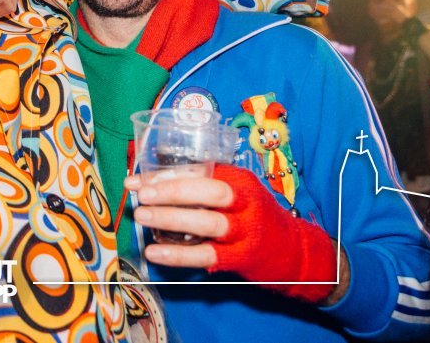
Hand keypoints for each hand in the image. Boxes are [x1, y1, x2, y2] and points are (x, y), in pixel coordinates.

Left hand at [127, 167, 339, 302]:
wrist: (293, 252)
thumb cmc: (254, 216)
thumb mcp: (238, 193)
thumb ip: (205, 187)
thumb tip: (154, 183)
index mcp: (240, 180)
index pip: (201, 171)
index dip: (167, 174)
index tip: (136, 179)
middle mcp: (245, 202)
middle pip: (209, 191)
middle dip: (173, 190)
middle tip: (142, 194)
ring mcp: (244, 231)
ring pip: (207, 222)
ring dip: (172, 218)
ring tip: (142, 216)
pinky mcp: (241, 258)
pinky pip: (206, 255)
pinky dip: (178, 254)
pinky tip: (155, 252)